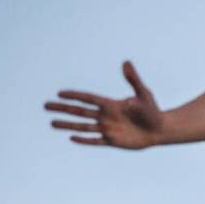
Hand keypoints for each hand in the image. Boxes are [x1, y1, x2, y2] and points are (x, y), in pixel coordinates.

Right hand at [45, 61, 162, 148]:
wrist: (160, 129)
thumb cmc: (153, 110)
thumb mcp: (143, 94)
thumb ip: (133, 79)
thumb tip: (126, 63)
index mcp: (111, 104)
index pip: (88, 98)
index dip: (74, 95)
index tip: (59, 93)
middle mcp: (106, 116)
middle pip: (79, 111)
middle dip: (63, 108)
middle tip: (45, 105)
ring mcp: (108, 128)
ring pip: (83, 126)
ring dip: (67, 125)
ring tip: (51, 123)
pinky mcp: (113, 140)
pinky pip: (95, 140)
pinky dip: (84, 140)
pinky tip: (71, 138)